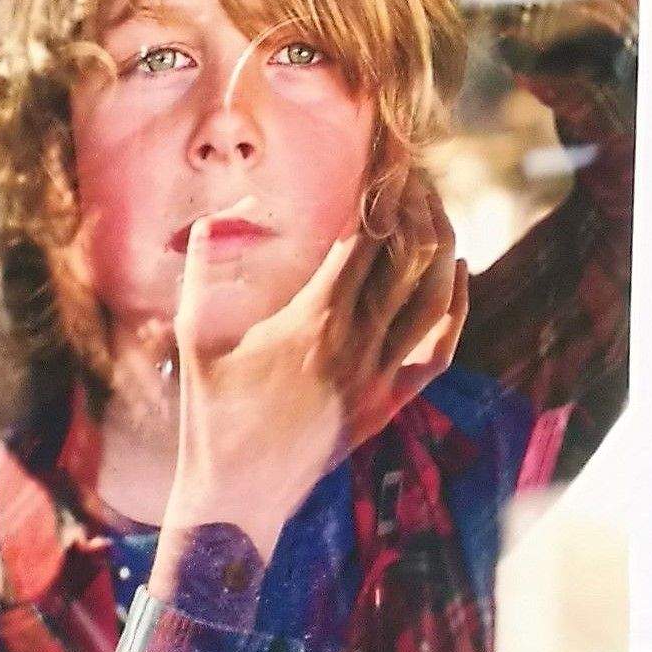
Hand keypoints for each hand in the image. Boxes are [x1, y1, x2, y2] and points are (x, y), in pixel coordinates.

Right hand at [152, 182, 466, 576]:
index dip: (382, 189)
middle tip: (410, 171)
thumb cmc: (208, 411)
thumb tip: (229, 208)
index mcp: (312, 318)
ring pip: (434, 296)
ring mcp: (381, 375)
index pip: (367, 234)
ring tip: (433, 207)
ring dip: (441, 244)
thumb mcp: (193, 330)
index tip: (384, 157)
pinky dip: (456, 306)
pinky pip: (440, 348)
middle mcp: (357, 343)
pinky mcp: (391, 402)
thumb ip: (206, 261)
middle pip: (409, 256)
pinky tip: (459, 271)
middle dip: (415, 203)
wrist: (237, 495)